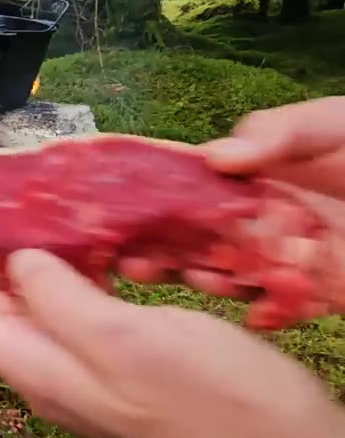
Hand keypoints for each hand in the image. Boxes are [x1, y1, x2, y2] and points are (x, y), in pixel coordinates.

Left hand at [0, 249, 344, 437]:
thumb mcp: (131, 345)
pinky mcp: (117, 359)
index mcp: (40, 368)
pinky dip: (47, 269)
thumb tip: (16, 261)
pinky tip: (57, 241)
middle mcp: (49, 369)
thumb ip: (63, 301)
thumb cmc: (218, 405)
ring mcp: (83, 367)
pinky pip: (62, 306)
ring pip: (17, 304)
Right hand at [120, 97, 344, 311]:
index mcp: (249, 175)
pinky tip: (263, 310)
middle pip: (189, 236)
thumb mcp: (332, 124)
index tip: (114, 208)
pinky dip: (265, 314)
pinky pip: (276, 310)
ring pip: (223, 275)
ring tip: (202, 279)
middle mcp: (256, 217)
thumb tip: (213, 156)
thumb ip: (277, 133)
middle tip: (133, 262)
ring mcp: (282, 256)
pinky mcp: (314, 293)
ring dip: (204, 281)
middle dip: (157, 250)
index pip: (184, 182)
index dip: (146, 195)